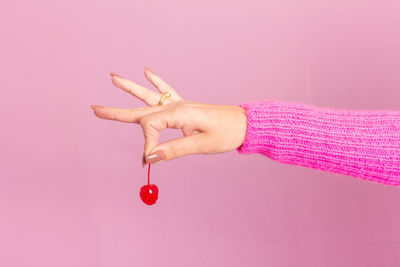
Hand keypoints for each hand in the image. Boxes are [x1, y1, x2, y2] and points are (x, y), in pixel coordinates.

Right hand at [90, 67, 246, 164]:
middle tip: (94, 109)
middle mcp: (175, 106)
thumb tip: (151, 158)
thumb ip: (175, 149)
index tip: (149, 161)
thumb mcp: (202, 144)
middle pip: (141, 109)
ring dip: (130, 88)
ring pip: (149, 96)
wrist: (244, 124)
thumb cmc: (227, 134)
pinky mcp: (184, 106)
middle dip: (117, 111)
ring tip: (113, 77)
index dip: (147, 146)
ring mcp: (179, 104)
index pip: (151, 128)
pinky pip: (166, 91)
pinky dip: (155, 82)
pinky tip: (146, 71)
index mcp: (178, 114)